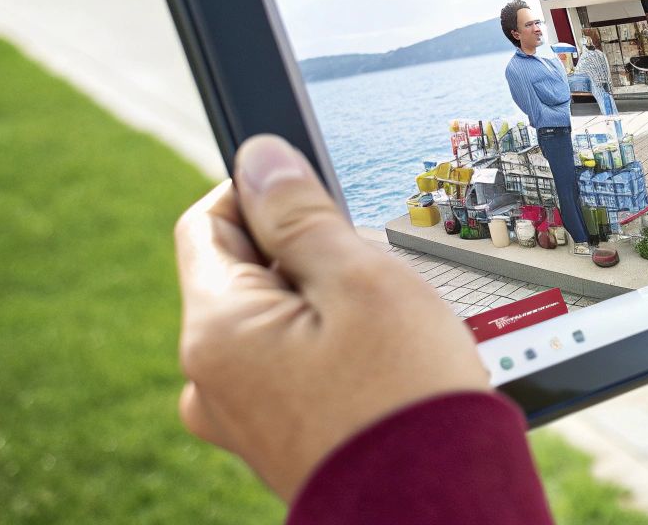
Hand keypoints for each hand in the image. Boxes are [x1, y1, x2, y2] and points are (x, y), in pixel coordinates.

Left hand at [174, 135, 489, 500]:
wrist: (437, 505)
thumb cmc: (407, 398)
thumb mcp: (362, 279)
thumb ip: (301, 214)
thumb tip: (260, 158)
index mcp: (218, 330)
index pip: (211, 222)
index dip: (265, 192)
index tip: (324, 195)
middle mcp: (211, 379)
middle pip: (245, 273)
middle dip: (310, 257)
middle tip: (376, 275)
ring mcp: (241, 417)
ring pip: (275, 322)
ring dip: (328, 308)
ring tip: (392, 331)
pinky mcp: (276, 442)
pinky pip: (293, 370)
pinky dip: (333, 354)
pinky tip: (386, 369)